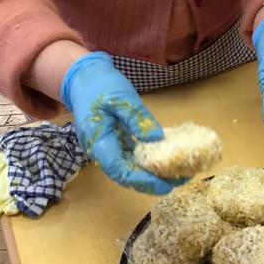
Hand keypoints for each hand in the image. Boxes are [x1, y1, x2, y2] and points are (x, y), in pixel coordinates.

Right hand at [60, 52, 185, 193]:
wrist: (83, 78)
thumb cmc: (101, 85)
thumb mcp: (121, 97)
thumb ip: (136, 118)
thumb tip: (156, 139)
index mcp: (98, 141)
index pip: (119, 170)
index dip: (142, 181)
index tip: (166, 185)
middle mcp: (101, 151)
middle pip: (125, 175)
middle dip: (152, 182)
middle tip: (180, 180)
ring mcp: (107, 148)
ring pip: (129, 169)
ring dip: (151, 174)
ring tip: (178, 173)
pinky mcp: (115, 143)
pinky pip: (131, 158)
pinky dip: (147, 162)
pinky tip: (165, 160)